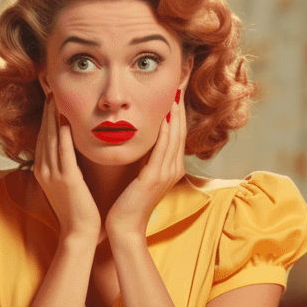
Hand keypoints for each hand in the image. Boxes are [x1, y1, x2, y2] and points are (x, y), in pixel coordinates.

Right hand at [33, 91, 99, 241]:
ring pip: (51, 139)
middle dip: (46, 111)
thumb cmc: (78, 211)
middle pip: (44, 133)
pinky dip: (63, 136)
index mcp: (44, 171)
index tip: (50, 98)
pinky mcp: (66, 180)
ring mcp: (53, 175)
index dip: (46, 117)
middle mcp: (45, 170)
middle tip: (50, 89)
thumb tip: (73, 150)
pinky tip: (65, 121)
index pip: (44, 137)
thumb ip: (67, 167)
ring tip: (56, 97)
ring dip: (53, 117)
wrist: (79, 233)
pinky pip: (63, 154)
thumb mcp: (68, 185)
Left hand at [104, 88, 185, 239]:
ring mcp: (166, 173)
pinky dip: (164, 132)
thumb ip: (145, 157)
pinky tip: (164, 116)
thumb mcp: (140, 174)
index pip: (177, 131)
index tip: (176, 87)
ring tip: (176, 90)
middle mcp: (172, 168)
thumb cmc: (127, 201)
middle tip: (182, 80)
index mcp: (170, 166)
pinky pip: (162, 149)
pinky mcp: (154, 178)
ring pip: (174, 136)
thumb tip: (141, 137)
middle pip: (180, 129)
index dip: (178, 108)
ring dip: (175, 112)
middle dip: (180, 104)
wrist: (124, 227)